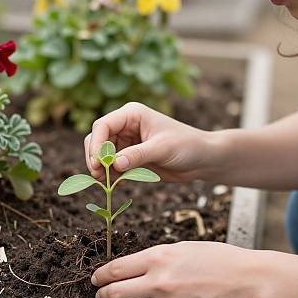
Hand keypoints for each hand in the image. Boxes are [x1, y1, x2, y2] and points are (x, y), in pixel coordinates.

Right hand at [84, 102, 215, 182]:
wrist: (202, 159)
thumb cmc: (186, 145)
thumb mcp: (162, 149)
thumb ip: (137, 155)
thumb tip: (114, 164)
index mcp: (132, 114)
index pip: (103, 125)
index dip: (96, 144)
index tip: (98, 164)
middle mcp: (126, 125)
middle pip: (97, 139)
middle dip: (95, 157)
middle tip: (100, 175)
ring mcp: (127, 142)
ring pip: (102, 154)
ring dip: (101, 168)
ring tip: (107, 181)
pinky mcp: (130, 157)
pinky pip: (112, 166)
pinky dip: (110, 174)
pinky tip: (118, 182)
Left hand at [91, 241, 259, 297]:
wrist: (243, 280)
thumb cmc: (213, 258)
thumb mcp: (179, 247)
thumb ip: (152, 258)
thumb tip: (127, 268)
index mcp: (158, 257)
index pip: (115, 270)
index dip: (100, 276)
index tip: (96, 278)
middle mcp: (159, 282)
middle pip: (115, 294)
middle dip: (102, 295)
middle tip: (101, 294)